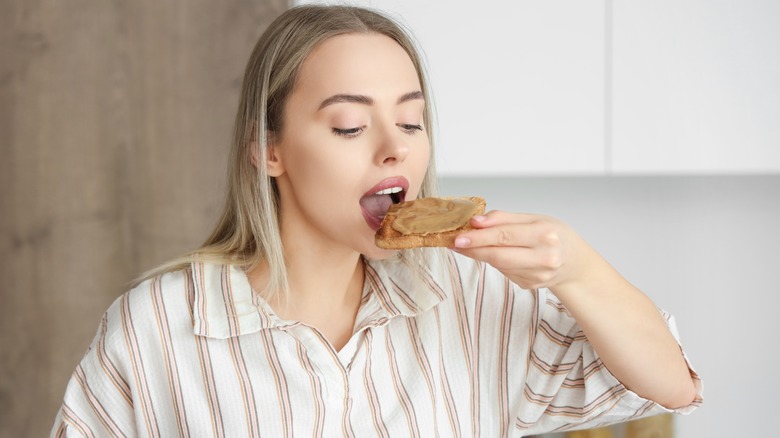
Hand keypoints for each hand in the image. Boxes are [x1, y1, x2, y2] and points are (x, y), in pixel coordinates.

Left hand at [452, 210, 595, 290]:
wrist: (575, 262)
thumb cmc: (554, 234)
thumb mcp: (534, 218)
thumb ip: (504, 219)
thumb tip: (476, 221)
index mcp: (545, 234)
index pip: (504, 236)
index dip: (479, 237)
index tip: (459, 236)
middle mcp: (544, 257)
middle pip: (498, 255)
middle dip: (473, 249)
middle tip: (455, 242)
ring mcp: (537, 275)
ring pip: (498, 265)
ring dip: (480, 255)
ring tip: (469, 245)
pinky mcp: (529, 286)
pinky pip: (504, 272)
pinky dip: (495, 262)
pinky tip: (496, 254)